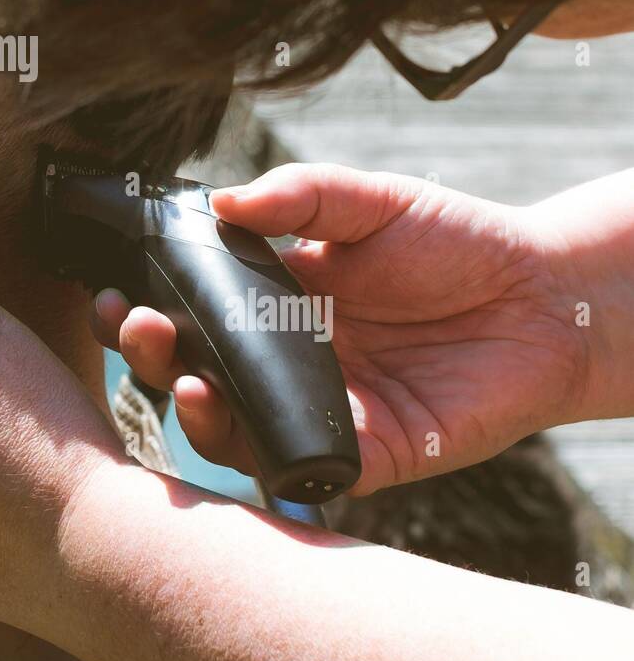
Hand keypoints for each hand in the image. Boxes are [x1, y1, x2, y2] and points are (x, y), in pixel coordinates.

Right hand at [92, 163, 593, 494]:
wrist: (547, 293)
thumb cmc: (456, 238)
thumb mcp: (371, 199)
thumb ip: (300, 195)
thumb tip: (220, 200)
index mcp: (278, 299)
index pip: (192, 310)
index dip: (146, 305)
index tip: (114, 290)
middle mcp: (289, 358)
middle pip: (195, 371)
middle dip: (148, 357)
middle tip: (133, 327)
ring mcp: (323, 407)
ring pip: (236, 429)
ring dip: (193, 412)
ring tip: (182, 378)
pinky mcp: (369, 452)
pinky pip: (302, 465)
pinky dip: (263, 455)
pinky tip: (240, 422)